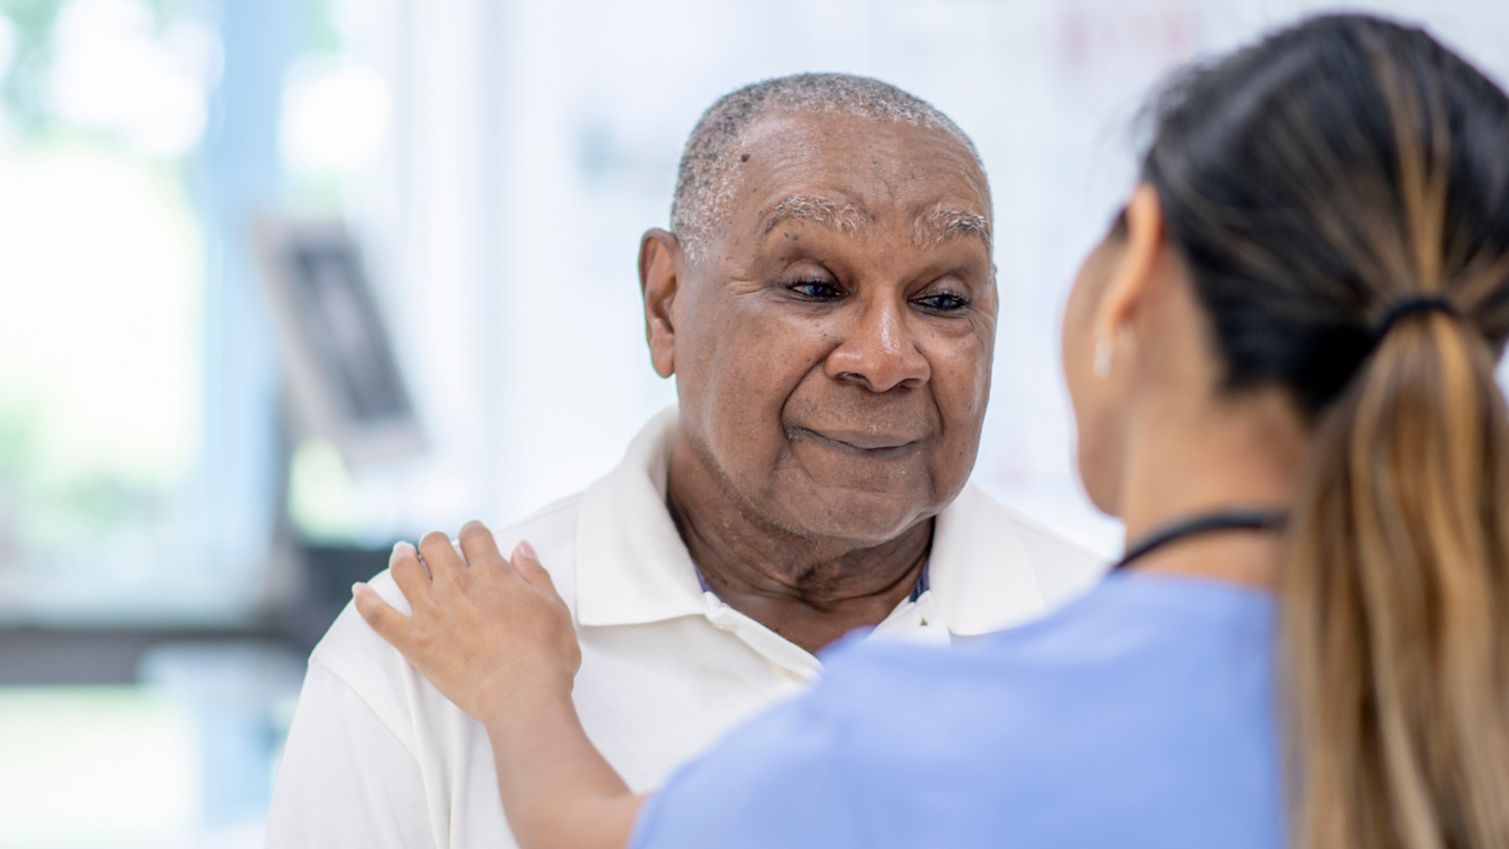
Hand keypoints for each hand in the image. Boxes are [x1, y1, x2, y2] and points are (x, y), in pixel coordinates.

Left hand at [353, 521, 581, 721]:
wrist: (521, 692)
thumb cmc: (544, 654)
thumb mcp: (553, 606)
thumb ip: (535, 573)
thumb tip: (521, 548)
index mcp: (491, 573)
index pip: (474, 535)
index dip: (473, 532)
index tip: (473, 537)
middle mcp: (456, 585)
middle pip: (434, 545)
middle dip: (435, 542)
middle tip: (436, 549)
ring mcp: (432, 612)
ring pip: (404, 570)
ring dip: (402, 557)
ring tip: (402, 554)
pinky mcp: (415, 641)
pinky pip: (379, 616)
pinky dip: (366, 602)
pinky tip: (359, 591)